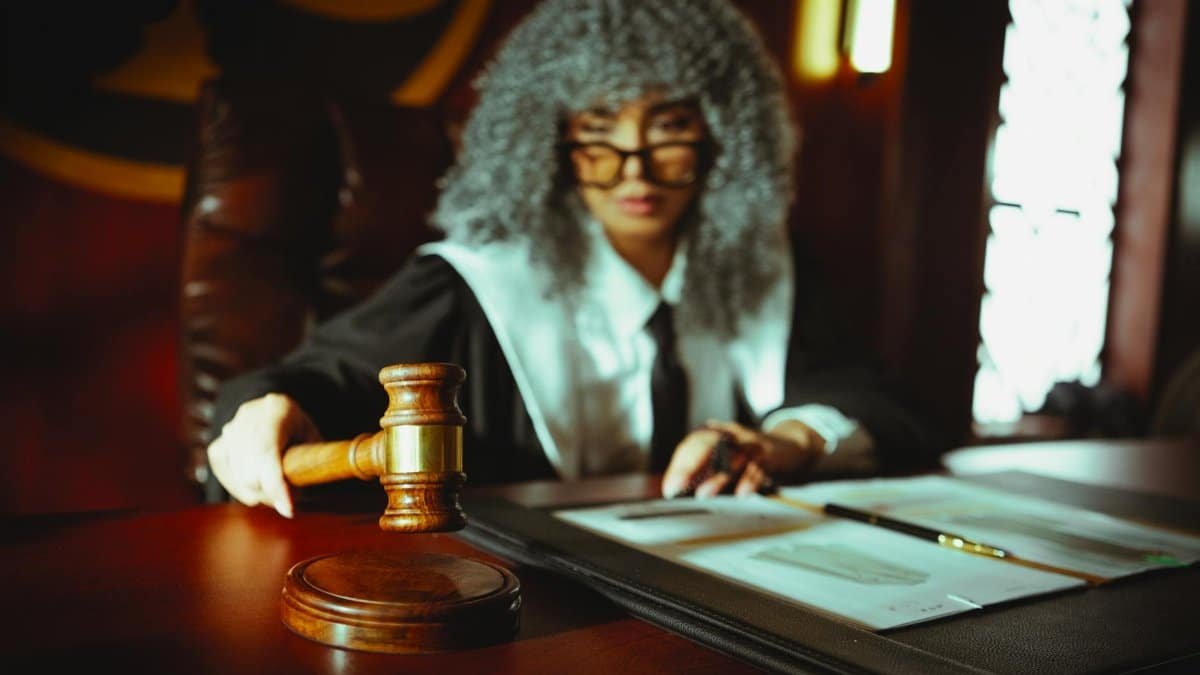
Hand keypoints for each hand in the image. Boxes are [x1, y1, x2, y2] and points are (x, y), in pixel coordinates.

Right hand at [207, 393, 321, 517]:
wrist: (277, 415)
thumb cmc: (301, 434)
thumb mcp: (315, 443)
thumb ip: (311, 466)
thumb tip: (293, 500)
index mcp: (278, 409)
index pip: (268, 450)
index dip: (276, 483)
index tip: (288, 509)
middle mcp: (249, 415)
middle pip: (251, 471)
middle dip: (273, 492)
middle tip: (288, 497)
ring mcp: (230, 430)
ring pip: (239, 479)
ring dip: (260, 492)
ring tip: (276, 484)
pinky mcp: (217, 447)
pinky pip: (228, 481)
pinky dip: (242, 489)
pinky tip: (258, 483)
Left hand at [660, 420, 823, 497]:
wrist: (789, 446)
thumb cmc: (749, 454)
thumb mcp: (724, 457)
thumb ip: (701, 469)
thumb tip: (673, 487)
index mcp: (716, 433)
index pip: (692, 445)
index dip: (679, 466)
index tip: (670, 488)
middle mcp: (731, 434)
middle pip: (707, 445)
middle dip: (689, 466)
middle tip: (676, 487)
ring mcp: (750, 443)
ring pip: (731, 456)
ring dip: (717, 476)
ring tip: (703, 494)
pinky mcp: (769, 455)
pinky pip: (758, 467)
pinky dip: (749, 480)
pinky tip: (742, 493)